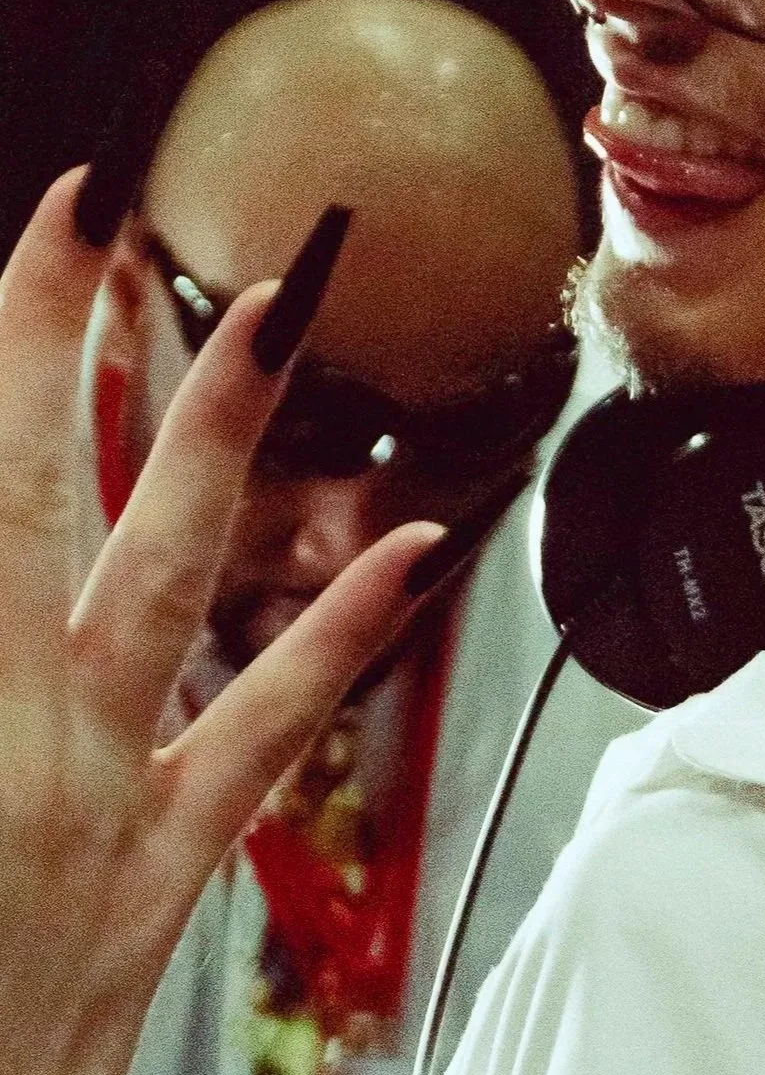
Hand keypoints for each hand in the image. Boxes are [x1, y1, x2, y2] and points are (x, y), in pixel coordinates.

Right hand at [0, 173, 439, 1074]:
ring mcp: (106, 797)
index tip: (27, 238)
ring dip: (218, 436)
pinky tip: (414, 544)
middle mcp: (20, 744)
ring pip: (165, 578)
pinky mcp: (173, 861)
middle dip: (49, 348)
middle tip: (83, 213)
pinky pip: (269, 728)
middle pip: (30, 507)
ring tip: (269, 310)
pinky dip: (341, 630)